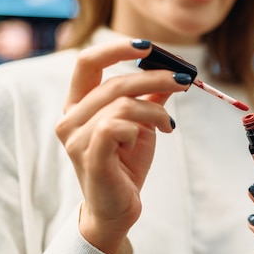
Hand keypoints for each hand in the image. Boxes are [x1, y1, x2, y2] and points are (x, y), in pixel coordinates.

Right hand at [55, 38, 190, 253]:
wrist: (118, 207)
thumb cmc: (126, 164)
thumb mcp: (141, 123)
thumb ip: (150, 97)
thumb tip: (173, 71)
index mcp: (78, 104)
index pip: (87, 62)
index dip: (116, 49)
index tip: (148, 46)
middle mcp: (69, 118)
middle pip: (114, 83)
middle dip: (155, 78)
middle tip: (184, 81)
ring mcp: (75, 139)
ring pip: (121, 105)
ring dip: (154, 112)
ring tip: (167, 126)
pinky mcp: (89, 157)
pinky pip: (117, 127)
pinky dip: (139, 128)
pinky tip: (147, 138)